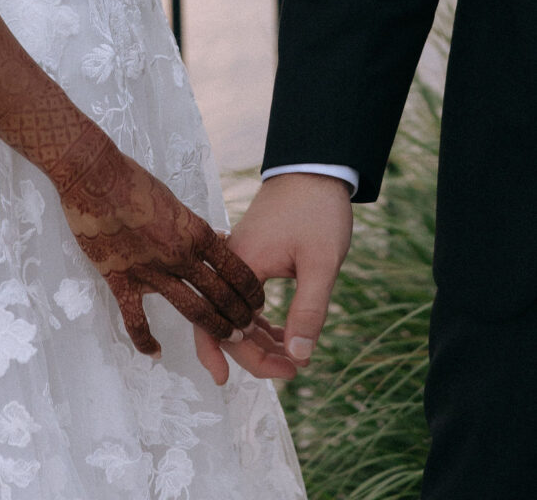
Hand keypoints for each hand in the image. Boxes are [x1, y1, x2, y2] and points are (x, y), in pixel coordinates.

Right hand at [59, 143, 264, 356]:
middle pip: (221, 294)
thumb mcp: (175, 202)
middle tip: (251, 329)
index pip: (235, 269)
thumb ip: (195, 227)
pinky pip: (136, 320)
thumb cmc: (134, 182)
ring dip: (215, 328)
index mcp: (195, 233)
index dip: (250, 290)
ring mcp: (151, 271)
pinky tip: (156, 353)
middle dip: (240, 315)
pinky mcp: (121, 279)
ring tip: (230, 341)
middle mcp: (180, 255)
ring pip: (192, 311)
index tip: (257, 302)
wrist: (95, 176)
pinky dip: (147, 341)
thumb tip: (219, 239)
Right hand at [193, 174, 351, 382]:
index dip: (245, 360)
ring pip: (235, 312)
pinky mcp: (248, 257)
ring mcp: (236, 260)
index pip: (225, 327)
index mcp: (239, 265)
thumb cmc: (318, 210)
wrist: (315, 168)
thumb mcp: (321, 263)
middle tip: (294, 371)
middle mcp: (228, 264)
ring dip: (259, 339)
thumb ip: (309, 310)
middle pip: (227, 324)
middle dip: (256, 354)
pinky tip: (283, 334)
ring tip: (292, 359)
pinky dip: (260, 320)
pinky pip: (244, 298)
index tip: (280, 377)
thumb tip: (299, 356)